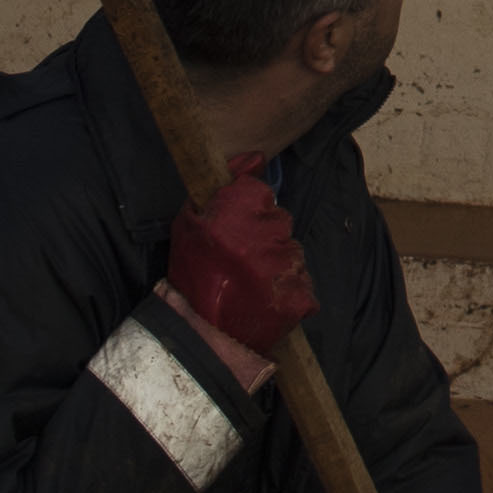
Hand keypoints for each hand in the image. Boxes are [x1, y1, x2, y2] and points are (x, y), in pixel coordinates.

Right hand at [163, 156, 312, 385]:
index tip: (240, 223)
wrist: (196, 335)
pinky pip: (303, 283)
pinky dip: (290, 290)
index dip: (251, 208)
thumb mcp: (189, 223)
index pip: (260, 193)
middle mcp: (257, 241)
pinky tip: (265, 299)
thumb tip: (256, 156)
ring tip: (251, 282)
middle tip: (243, 259)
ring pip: (293, 252)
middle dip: (266, 236)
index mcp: (229, 219)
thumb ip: (223, 185)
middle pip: (281, 221)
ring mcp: (279, 270)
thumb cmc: (191, 277)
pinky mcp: (296, 298)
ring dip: (279, 263)